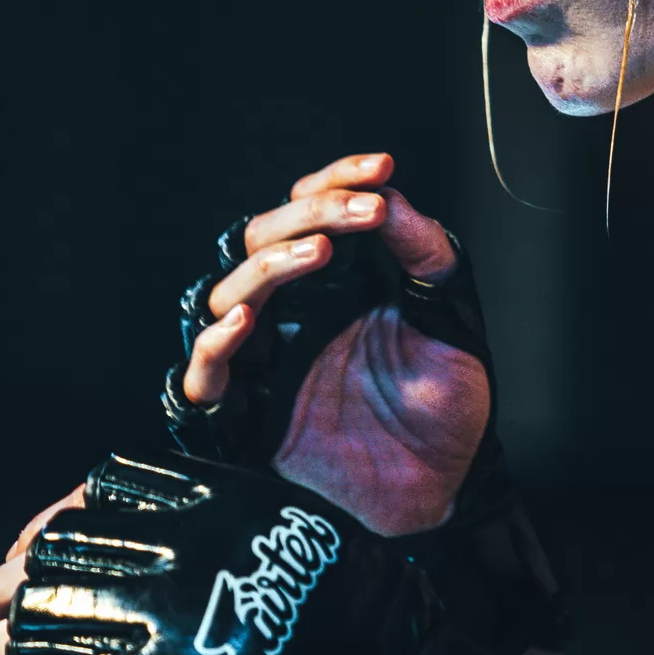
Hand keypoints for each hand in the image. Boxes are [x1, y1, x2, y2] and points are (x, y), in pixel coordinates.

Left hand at [0, 451, 643, 654]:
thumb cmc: (352, 598)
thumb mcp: (286, 518)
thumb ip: (216, 509)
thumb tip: (139, 507)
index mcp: (202, 502)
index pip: (92, 499)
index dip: (49, 525)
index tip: (33, 545)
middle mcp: (167, 551)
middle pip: (53, 555)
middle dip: (10, 582)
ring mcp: (154, 621)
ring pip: (39, 614)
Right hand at [181, 153, 488, 535]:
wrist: (449, 486)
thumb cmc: (448, 402)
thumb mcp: (449, 313)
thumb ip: (423, 253)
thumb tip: (391, 195)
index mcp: (333, 280)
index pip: (308, 207)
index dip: (337, 179)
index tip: (382, 168)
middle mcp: (291, 311)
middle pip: (259, 239)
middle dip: (308, 215)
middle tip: (362, 211)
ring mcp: (267, 360)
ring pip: (228, 293)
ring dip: (269, 265)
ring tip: (319, 254)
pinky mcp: (250, 416)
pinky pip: (205, 379)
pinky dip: (214, 347)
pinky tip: (244, 322)